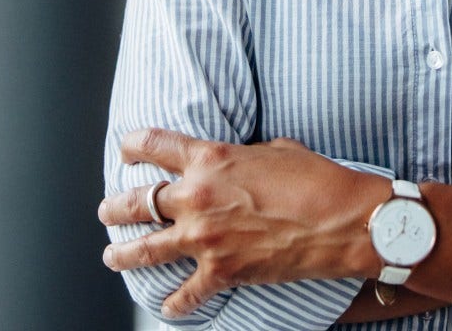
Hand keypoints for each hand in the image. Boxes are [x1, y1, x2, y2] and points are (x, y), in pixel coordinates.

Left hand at [98, 128, 382, 318]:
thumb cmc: (317, 179)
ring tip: (112, 256)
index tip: (125, 150)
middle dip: (115, 206)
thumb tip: (240, 161)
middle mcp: (197, 196)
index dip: (132, 146)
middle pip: (136, 200)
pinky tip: (168, 306)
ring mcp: (205, 238)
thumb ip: (243, 155)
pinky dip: (175, 304)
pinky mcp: (221, 272)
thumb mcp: (275, 148)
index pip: (154, 145)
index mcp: (210, 158)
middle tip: (108, 210)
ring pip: (144, 248)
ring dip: (123, 253)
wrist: (343, 221)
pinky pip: (185, 294)